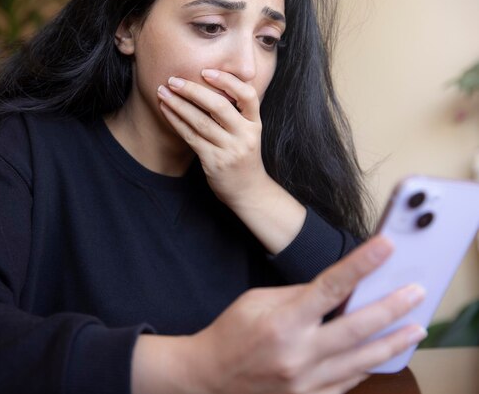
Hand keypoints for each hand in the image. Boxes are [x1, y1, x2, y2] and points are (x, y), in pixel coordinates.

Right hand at [132, 237, 426, 393]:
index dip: (361, 265)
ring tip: (415, 328)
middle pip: (357, 328)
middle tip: (416, 294)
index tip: (386, 247)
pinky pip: (347, 383)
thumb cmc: (231, 333)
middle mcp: (298, 353)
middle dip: (391, 308)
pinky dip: (366, 366)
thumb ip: (298, 296)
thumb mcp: (256, 301)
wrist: (209, 376)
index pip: (330, 287)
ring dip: (392, 342)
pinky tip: (381, 355)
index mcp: (282, 321)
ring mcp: (305, 381)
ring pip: (361, 360)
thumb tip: (335, 292)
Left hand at [157, 70, 267, 206]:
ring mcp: (230, 150)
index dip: (228, 81)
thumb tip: (209, 84)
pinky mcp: (214, 162)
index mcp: (255, 124)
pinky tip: (166, 111)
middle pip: (219, 106)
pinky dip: (177, 122)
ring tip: (162, 92)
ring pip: (201, 122)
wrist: (248, 191)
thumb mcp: (248, 133)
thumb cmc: (243, 156)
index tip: (206, 71)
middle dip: (193, 91)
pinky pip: (192, 138)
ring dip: (179, 105)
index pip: (247, 95)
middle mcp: (245, 135)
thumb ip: (236, 112)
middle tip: (173, 80)